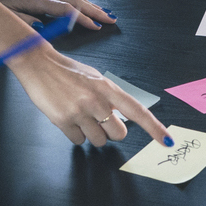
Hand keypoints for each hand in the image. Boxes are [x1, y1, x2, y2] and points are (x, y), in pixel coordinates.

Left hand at [0, 0, 117, 29]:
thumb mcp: (6, 15)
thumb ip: (23, 21)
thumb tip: (40, 27)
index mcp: (36, 0)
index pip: (65, 9)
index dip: (82, 18)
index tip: (95, 26)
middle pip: (75, 1)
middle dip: (95, 11)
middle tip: (110, 19)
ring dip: (92, 5)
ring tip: (106, 13)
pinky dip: (82, 1)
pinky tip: (89, 6)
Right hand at [11, 51, 169, 147]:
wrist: (38, 64)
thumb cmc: (67, 72)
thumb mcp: (94, 79)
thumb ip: (109, 98)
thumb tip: (119, 119)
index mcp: (108, 88)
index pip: (137, 111)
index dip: (154, 128)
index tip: (166, 140)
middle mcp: (96, 100)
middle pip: (118, 134)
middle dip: (110, 132)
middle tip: (98, 120)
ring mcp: (80, 111)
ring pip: (98, 141)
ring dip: (91, 134)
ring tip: (79, 117)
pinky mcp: (63, 121)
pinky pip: (78, 141)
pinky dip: (74, 135)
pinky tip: (67, 119)